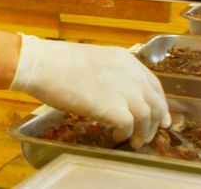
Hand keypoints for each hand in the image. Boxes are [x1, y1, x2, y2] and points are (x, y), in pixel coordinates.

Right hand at [9, 35, 170, 147]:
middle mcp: (130, 74)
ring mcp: (123, 91)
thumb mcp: (93, 60)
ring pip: (147, 116)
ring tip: (136, 141)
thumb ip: (109, 73)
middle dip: (157, 119)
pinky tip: (117, 137)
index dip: (159, 101)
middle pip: (155, 101)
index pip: (152, 83)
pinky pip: (129, 127)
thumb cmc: (56, 62)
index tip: (159, 113)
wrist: (41, 65)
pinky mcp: (113, 109)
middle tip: (152, 132)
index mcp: (124, 59)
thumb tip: (113, 91)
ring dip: (143, 131)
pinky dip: (126, 135)